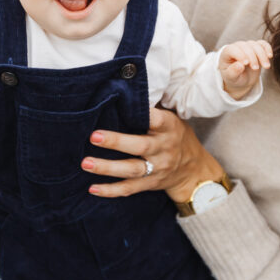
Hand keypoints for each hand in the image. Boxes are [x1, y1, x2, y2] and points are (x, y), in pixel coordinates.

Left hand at [83, 108, 224, 202]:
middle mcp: (164, 148)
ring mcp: (157, 168)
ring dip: (107, 167)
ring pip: (131, 169)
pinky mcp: (150, 184)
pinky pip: (129, 189)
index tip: (124, 106)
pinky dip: (110, 190)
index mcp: (169, 128)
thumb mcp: (171, 118)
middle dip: (116, 142)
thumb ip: (151, 109)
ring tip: (86, 163)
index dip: (144, 113)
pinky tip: (92, 188)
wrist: (193, 169)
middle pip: (140, 146)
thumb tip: (124, 88)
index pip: (157, 119)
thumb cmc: (174, 135)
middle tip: (93, 136)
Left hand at [219, 39, 271, 99]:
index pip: (233, 49)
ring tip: (266, 67)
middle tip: (256, 68)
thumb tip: (239, 65)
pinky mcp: (256, 48)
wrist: (241, 79)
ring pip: (255, 45)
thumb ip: (233, 72)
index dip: (240, 55)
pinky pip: (262, 44)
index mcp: (227, 53)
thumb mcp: (231, 78)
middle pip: (246, 46)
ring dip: (262, 55)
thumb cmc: (234, 78)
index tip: (246, 64)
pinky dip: (267, 48)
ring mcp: (247, 46)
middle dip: (252, 57)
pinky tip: (270, 56)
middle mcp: (237, 47)